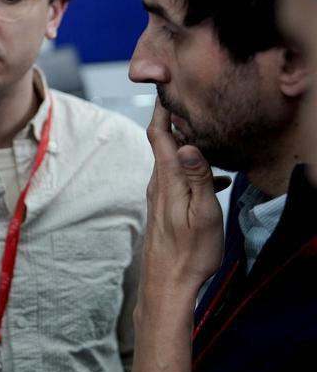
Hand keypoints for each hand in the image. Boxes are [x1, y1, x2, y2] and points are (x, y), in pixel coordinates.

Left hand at [141, 101, 225, 297]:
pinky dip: (192, 169)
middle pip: (162, 142)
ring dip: (186, 144)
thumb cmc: (189, 254)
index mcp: (167, 181)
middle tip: (191, 100)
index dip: (162, 110)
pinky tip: (213, 177)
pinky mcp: (164, 208)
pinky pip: (176, 178)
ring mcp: (159, 196)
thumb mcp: (202, 215)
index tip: (168, 86)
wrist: (167, 285)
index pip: (160, 135)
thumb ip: (196, 178)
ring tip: (207, 133)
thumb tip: (188, 145)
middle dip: (174, 119)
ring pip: (170, 159)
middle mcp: (157, 184)